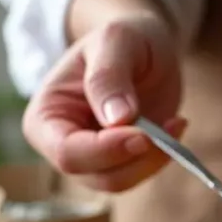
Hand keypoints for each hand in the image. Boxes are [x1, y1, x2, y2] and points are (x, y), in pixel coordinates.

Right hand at [21, 16, 184, 191]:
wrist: (141, 47)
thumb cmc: (122, 39)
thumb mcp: (115, 41)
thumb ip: (109, 76)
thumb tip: (117, 119)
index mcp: (45, 118)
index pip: (68, 153)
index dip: (106, 151)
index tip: (143, 134)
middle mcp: (62, 146)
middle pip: (98, 176)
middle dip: (137, 157)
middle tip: (170, 126)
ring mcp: (92, 160)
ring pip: (122, 181)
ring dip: (155, 159)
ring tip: (176, 122)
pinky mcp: (120, 163)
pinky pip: (140, 174)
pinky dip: (162, 157)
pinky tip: (175, 127)